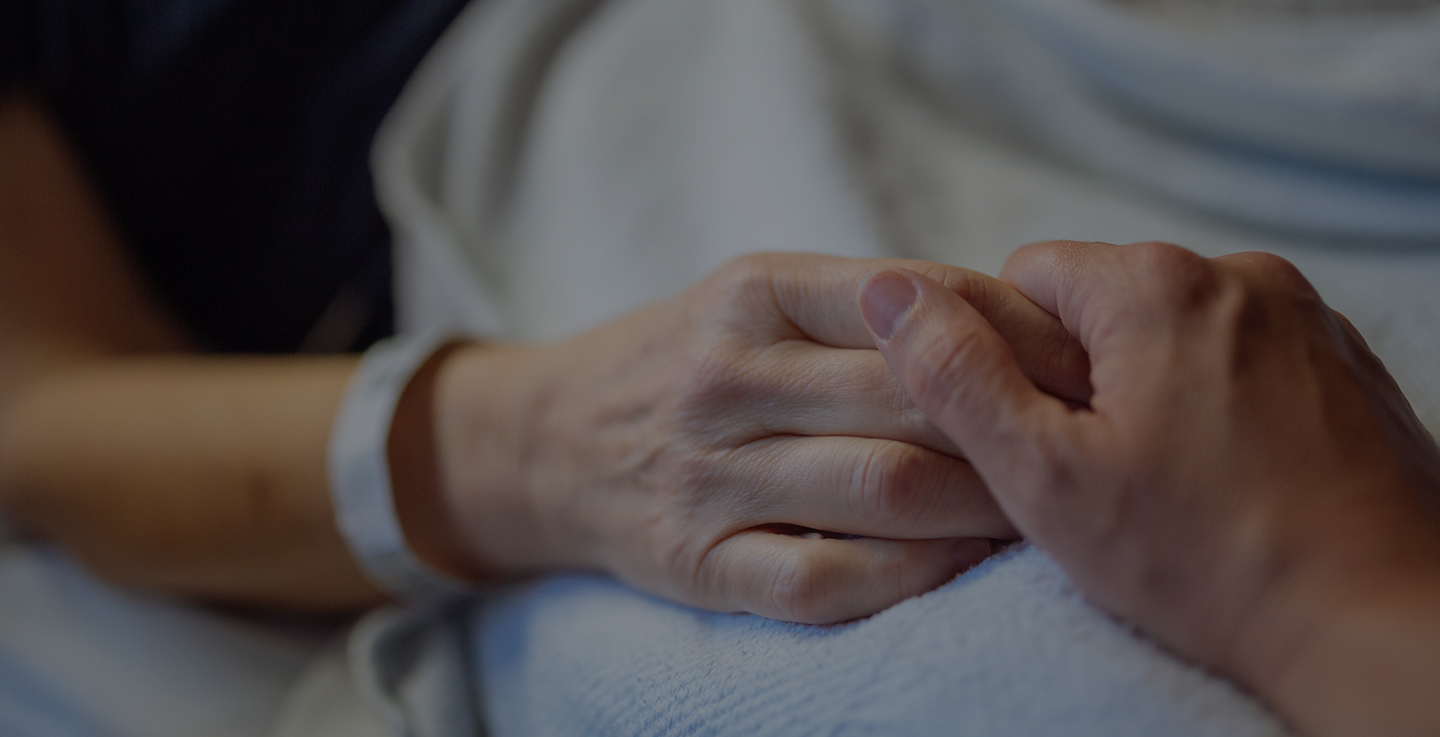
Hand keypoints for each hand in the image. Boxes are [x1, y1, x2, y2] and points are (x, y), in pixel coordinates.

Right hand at [412, 253, 1089, 623]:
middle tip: (1093, 441)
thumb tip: (1011, 322)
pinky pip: (824, 580)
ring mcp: (707, 476)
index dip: (1016, 331)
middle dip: (1019, 423)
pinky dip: (909, 577)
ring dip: (983, 505)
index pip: (914, 300)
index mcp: (752, 294)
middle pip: (911, 400)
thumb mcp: (752, 298)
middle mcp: (725, 379)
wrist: (547, 439)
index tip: (1084, 359)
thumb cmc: (683, 360)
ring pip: (883, 491)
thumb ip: (863, 305)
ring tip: (1044, 508)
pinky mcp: (697, 562)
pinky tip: (959, 565)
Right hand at [862, 241, 1439, 734]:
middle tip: (1104, 476)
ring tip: (1173, 488)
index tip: (1040, 436)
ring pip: (1177, 333)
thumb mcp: (1047, 477)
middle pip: (1106, 303)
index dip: (1010, 360)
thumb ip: (956, 375)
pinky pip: (1246, 359)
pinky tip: (1232, 481)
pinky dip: (1224, 405)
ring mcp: (1306, 317)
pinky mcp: (1346, 363)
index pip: (1027, 276)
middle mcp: (1240, 275)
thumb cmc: (1212, 559)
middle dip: (1086, 378)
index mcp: (1155, 287)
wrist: (1384, 620)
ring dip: (1156, 390)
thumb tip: (888, 290)